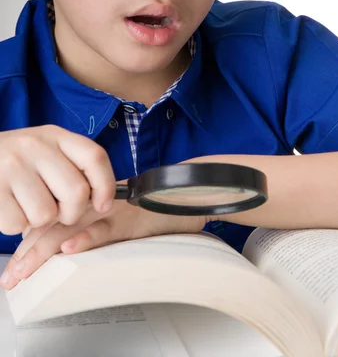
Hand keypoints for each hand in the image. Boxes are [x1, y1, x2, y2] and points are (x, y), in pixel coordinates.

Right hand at [0, 126, 115, 235]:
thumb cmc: (16, 162)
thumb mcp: (45, 151)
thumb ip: (72, 166)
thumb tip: (104, 201)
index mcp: (55, 135)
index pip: (94, 157)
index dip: (106, 186)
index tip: (103, 205)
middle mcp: (35, 145)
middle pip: (76, 192)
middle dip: (71, 214)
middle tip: (58, 214)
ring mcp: (12, 165)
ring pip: (47, 214)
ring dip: (38, 221)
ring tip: (27, 207)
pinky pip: (18, 223)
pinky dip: (15, 225)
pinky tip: (9, 208)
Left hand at [0, 199, 206, 289]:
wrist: (189, 191)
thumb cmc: (158, 205)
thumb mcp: (124, 218)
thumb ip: (100, 228)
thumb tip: (72, 244)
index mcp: (93, 203)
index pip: (54, 219)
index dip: (30, 241)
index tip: (15, 263)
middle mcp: (98, 204)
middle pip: (54, 225)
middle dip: (28, 253)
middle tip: (12, 276)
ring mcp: (113, 211)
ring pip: (72, 227)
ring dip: (44, 251)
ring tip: (24, 270)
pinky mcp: (132, 220)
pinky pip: (107, 229)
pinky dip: (88, 238)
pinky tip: (69, 248)